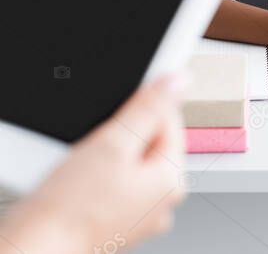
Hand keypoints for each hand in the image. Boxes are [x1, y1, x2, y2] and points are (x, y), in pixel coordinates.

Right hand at [1, 74, 187, 251]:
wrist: (36, 250)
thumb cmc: (70, 208)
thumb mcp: (112, 144)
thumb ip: (148, 109)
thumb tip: (178, 81)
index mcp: (173, 182)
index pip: (171, 122)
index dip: (142, 107)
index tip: (121, 105)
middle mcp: (163, 203)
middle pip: (150, 145)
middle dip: (123, 137)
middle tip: (94, 148)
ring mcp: (141, 217)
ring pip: (130, 166)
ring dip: (109, 158)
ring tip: (83, 171)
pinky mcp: (117, 224)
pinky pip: (115, 187)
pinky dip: (99, 180)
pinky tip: (80, 186)